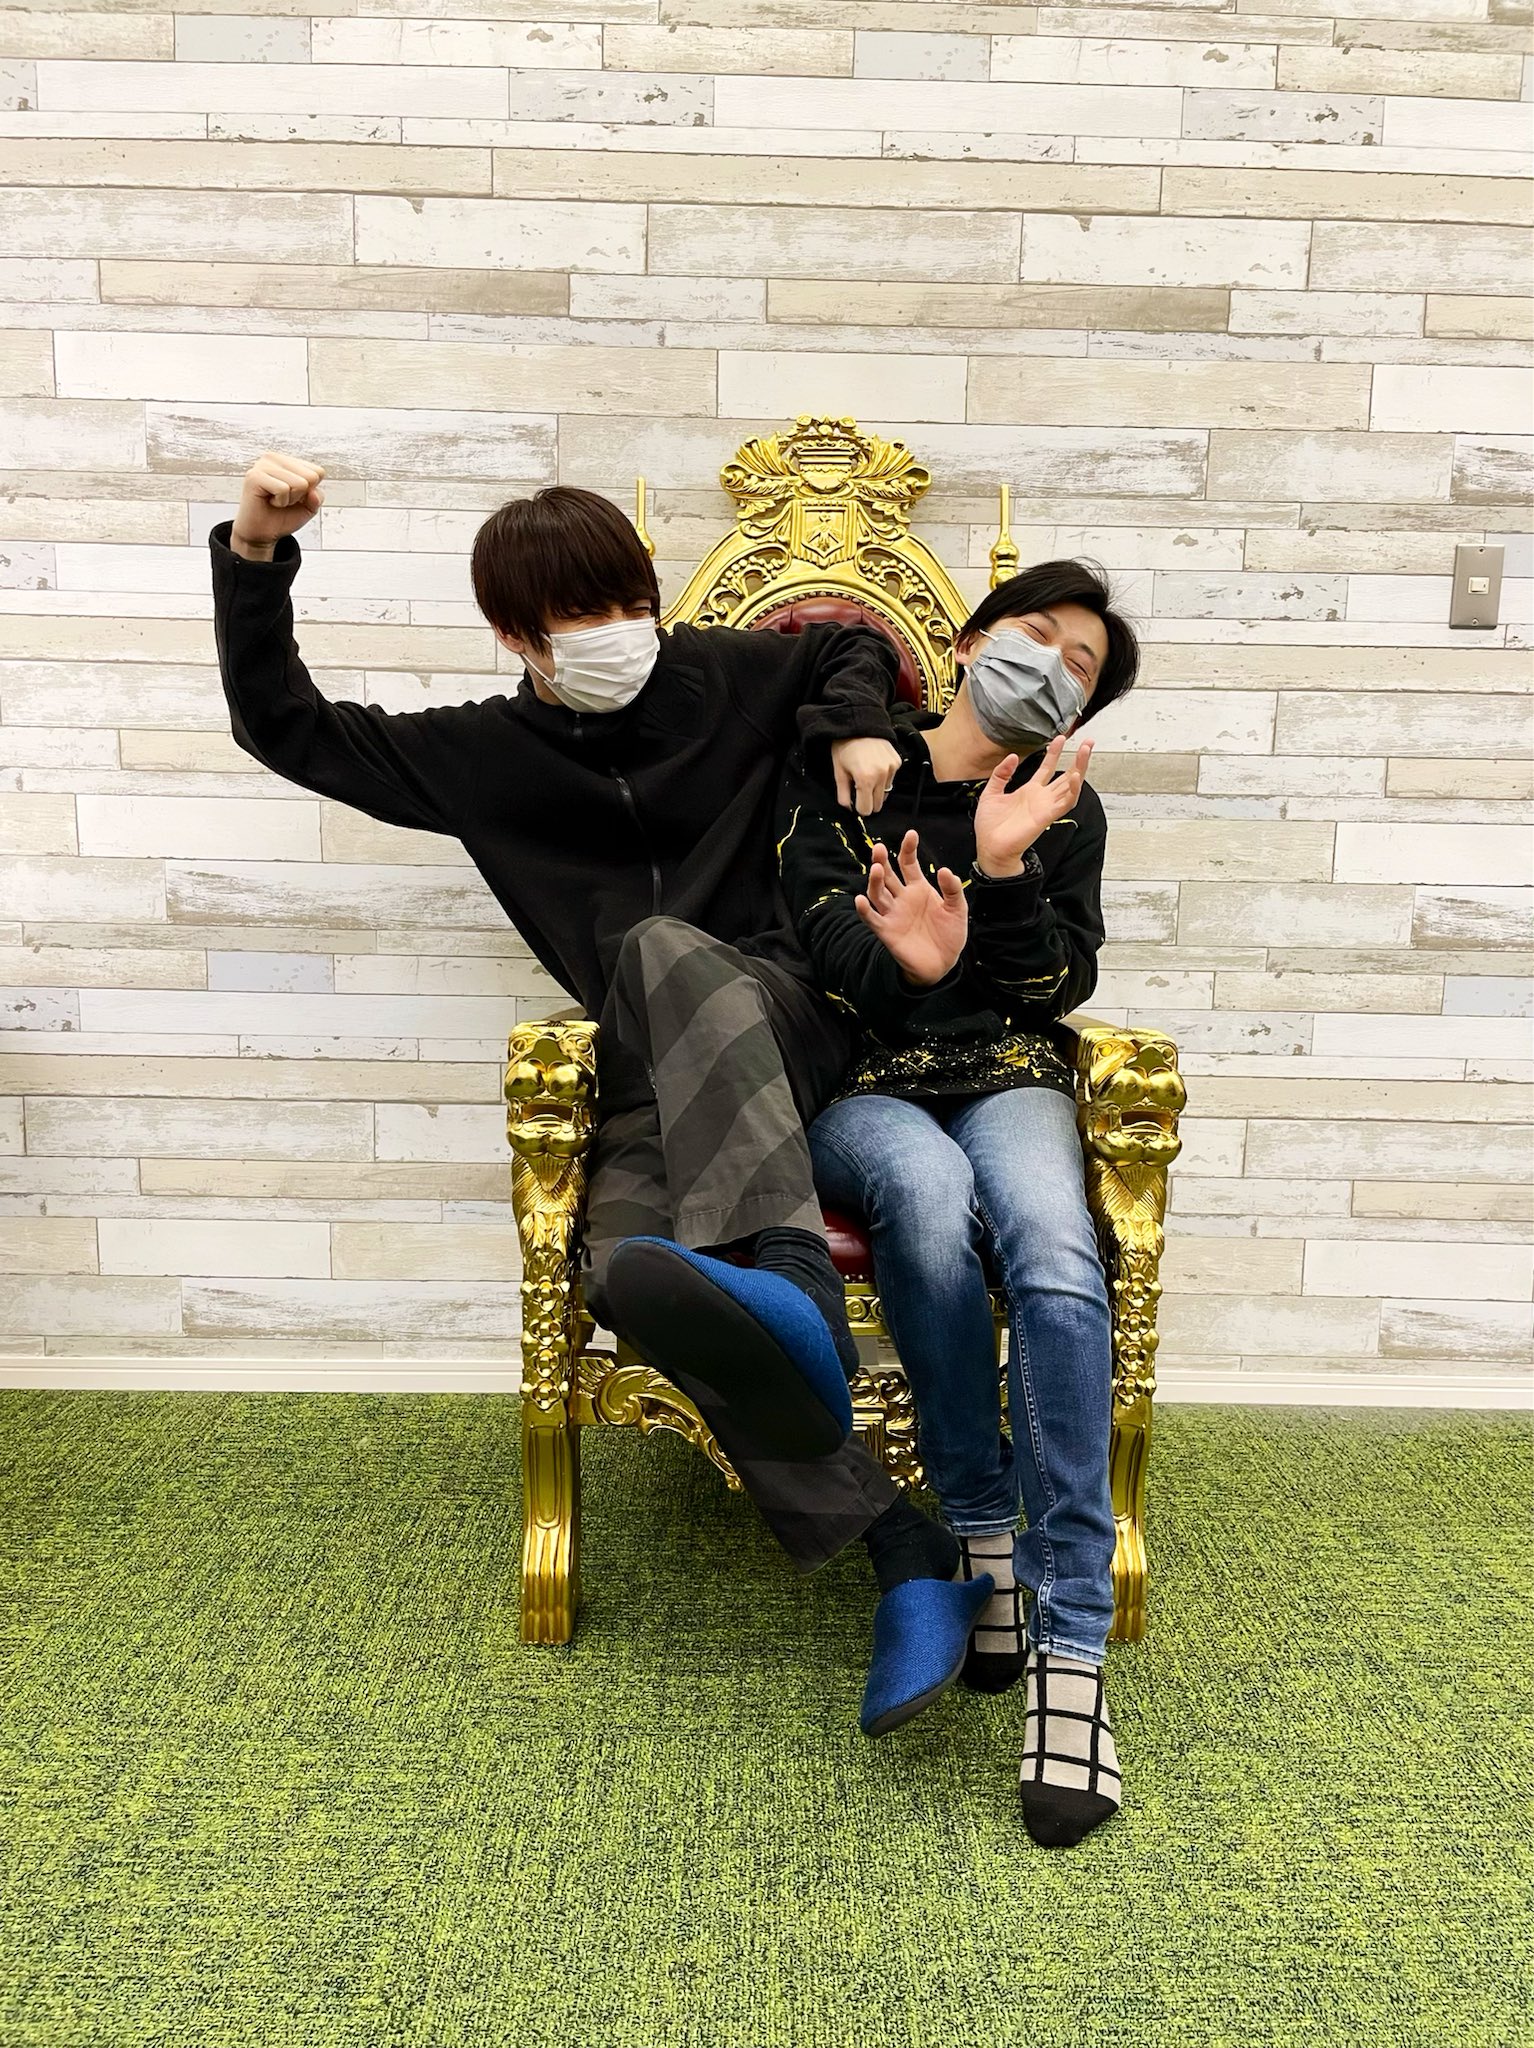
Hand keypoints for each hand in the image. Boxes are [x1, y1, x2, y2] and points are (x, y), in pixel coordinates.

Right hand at [231, 452, 325, 560]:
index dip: (310, 491)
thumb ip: (317, 497)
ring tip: (275, 501)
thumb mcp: (308, 507)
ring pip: (299, 483)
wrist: (261, 533)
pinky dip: (280, 502)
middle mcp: (274, 458)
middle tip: (283, 500)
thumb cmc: (282, 516)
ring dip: (290, 499)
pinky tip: (269, 501)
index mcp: (287, 461)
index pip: (318, 472)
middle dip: (300, 496)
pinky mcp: (254, 476)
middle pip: (311, 477)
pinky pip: (283, 489)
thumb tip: (313, 492)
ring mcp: (262, 465)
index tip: (292, 496)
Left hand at [831, 736, 900, 816]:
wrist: (859, 722)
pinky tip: (875, 766)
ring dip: (876, 790)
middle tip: (859, 787)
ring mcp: (892, 769)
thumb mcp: (838, 771)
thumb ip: (843, 795)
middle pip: (878, 805)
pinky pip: (891, 780)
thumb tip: (849, 809)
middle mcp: (882, 776)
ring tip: (867, 774)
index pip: (866, 810)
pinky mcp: (897, 762)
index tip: (855, 800)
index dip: (859, 808)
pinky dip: (883, 778)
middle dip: (868, 801)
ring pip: (885, 793)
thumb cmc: (844, 747)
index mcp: (865, 780)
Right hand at [856, 830, 967, 988]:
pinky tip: (861, 900)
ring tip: (877, 869)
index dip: (908, 848)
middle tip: (879, 847)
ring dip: (874, 881)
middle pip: (887, 875)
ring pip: (877, 893)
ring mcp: (893, 913)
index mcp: (918, 888)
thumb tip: (945, 870)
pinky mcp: (887, 931)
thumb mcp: (957, 909)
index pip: (908, 863)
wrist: (944, 963)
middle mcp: (902, 898)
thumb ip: (952, 889)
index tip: (911, 834)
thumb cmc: (949, 934)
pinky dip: (865, 910)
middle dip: (882, 860)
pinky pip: (872, 918)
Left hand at [974, 736, 1093, 878]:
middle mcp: (1041, 798)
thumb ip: (1001, 774)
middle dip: (1078, 758)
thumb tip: (1012, 756)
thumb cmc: (990, 827)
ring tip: (1086, 752)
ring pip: (1071, 786)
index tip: (1061, 738)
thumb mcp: (991, 792)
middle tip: (1088, 742)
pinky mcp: (1047, 817)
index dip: (1054, 753)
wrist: (990, 848)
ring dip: (1080, 768)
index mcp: (1029, 792)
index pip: (1047, 768)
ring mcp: (1046, 807)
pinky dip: (1073, 790)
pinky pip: (1065, 803)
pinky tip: (1076, 777)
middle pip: (1065, 774)